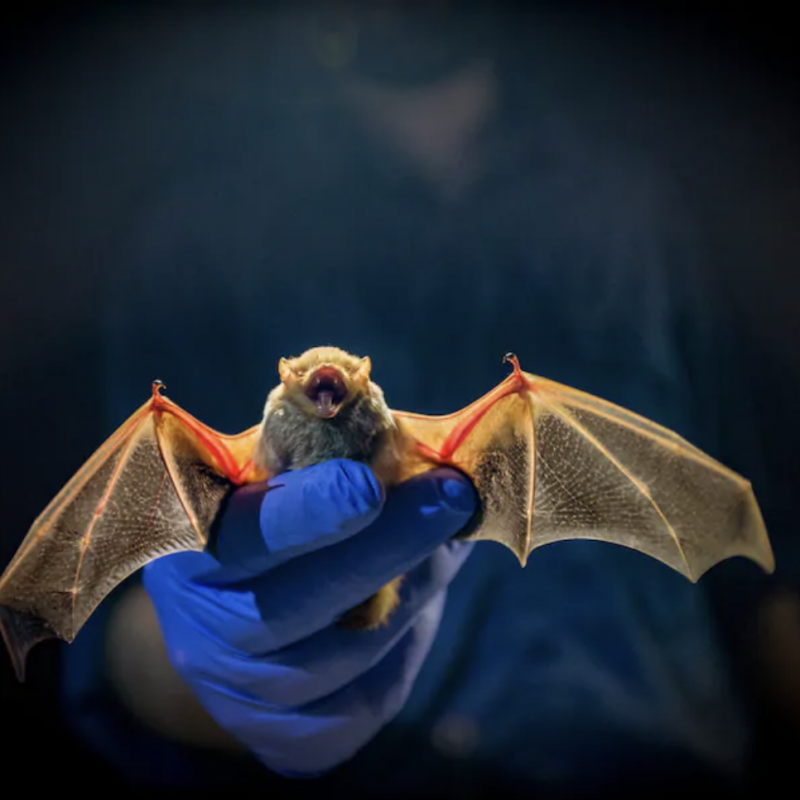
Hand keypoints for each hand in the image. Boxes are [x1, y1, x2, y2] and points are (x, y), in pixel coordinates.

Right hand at [143, 459, 476, 775]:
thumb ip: (345, 458)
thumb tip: (426, 457)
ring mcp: (228, 690)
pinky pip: (354, 712)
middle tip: (452, 497)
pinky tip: (404, 611)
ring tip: (438, 548)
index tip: (369, 485)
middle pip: (291, 605)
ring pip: (337, 660)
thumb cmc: (289, 512)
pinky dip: (398, 658)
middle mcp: (192, 624)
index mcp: (187, 540)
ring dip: (406, 599)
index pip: (241, 533)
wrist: (254, 597)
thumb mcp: (301, 469)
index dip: (306, 514)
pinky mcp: (271, 735)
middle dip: (384, 547)